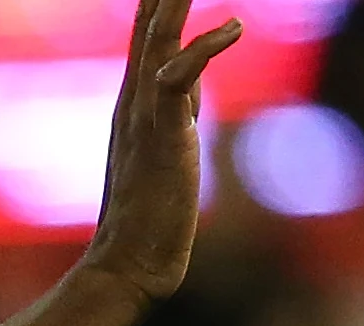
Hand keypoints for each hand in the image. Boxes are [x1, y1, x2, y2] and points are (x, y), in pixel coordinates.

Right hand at [81, 0, 241, 301]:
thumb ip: (174, 114)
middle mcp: (132, 99)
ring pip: (158, 37)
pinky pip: (178, 75)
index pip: (145, 32)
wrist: (129, 264)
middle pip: (147, 23)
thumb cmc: (148, 220)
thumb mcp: (165, 150)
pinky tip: (234, 25)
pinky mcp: (162, 133)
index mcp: (133, 101)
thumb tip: (189, 93)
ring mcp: (143, 114)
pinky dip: (204, 46)